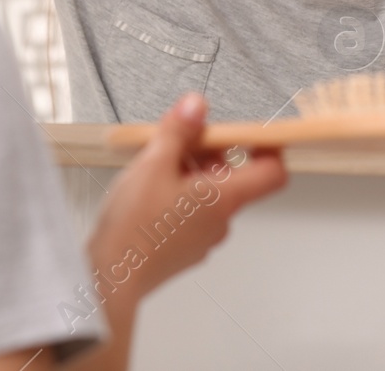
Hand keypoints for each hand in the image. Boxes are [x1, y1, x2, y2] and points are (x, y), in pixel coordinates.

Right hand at [87, 93, 286, 301]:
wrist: (111, 278)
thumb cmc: (133, 227)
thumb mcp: (153, 163)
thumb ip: (179, 130)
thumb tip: (197, 106)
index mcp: (223, 199)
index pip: (273, 173)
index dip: (266, 148)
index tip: (247, 131)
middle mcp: (220, 222)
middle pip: (232, 178)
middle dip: (208, 154)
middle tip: (175, 143)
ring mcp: (203, 239)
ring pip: (208, 195)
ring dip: (188, 175)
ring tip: (154, 167)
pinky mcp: (184, 250)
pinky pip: (191, 214)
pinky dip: (177, 197)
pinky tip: (147, 193)